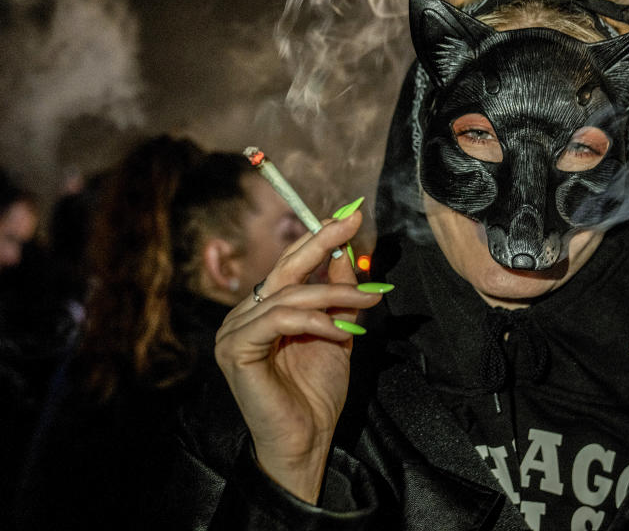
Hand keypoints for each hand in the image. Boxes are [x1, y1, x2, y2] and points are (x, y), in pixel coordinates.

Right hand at [215, 211, 384, 501]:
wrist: (306, 439)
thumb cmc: (317, 392)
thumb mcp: (337, 333)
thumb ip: (339, 296)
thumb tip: (348, 254)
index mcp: (263, 310)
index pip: (289, 265)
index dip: (317, 238)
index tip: (349, 216)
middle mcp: (243, 316)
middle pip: (284, 269)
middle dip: (321, 241)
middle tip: (352, 221)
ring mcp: (234, 332)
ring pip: (288, 295)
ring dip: (333, 294)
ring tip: (368, 301)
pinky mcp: (235, 351)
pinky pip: (280, 320)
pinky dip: (315, 321)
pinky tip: (340, 332)